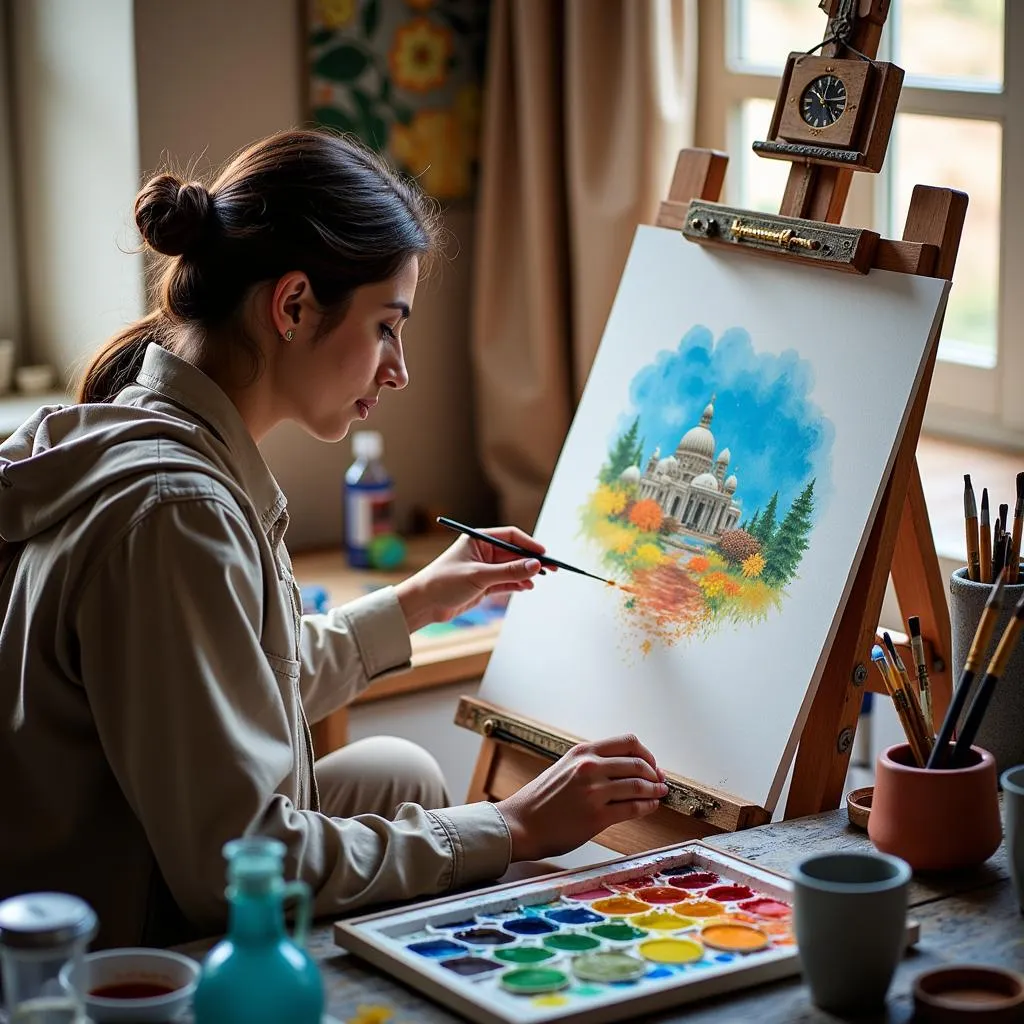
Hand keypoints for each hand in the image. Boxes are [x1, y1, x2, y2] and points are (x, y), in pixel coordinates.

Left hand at [394, 526, 547, 631]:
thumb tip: (535, 565)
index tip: (544, 554)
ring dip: (525, 574)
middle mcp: (483, 552)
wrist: (424, 604)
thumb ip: (509, 571)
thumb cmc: (444, 582)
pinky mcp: (484, 585)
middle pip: (514, 553)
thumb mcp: (479, 575)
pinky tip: (527, 587)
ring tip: (538, 581)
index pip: (511, 536)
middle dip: (531, 561)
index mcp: (479, 539)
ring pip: (512, 569)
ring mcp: (484, 569)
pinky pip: (506, 582)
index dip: (529, 543)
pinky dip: (517, 584)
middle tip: (551, 568)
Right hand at [495, 734, 667, 861]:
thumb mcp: (565, 768)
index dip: (646, 754)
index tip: (652, 764)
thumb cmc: (541, 800)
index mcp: (582, 751)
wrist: (521, 824)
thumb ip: (592, 763)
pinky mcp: (596, 817)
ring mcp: (594, 792)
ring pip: (639, 785)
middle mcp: (589, 767)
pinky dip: (647, 807)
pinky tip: (650, 807)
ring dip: (655, 791)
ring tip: (659, 794)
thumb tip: (625, 768)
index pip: (628, 742)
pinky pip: (633, 808)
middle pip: (638, 763)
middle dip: (655, 773)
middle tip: (660, 781)